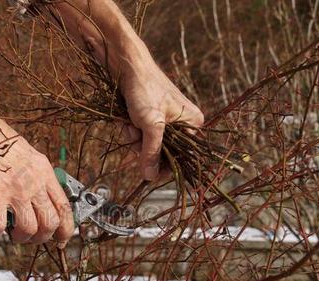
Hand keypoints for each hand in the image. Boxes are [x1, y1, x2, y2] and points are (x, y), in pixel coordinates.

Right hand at [0, 117, 74, 244]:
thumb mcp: (30, 156)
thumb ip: (39, 177)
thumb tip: (43, 199)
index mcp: (45, 173)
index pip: (65, 207)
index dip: (66, 228)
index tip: (61, 238)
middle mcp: (34, 182)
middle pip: (50, 222)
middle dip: (42, 237)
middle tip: (31, 236)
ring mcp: (15, 189)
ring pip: (29, 228)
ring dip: (21, 237)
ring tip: (12, 232)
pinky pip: (0, 225)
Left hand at [121, 60, 203, 181]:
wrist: (126, 65)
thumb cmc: (145, 89)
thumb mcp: (151, 124)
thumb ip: (152, 152)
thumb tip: (150, 177)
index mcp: (192, 123)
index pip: (182, 156)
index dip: (165, 167)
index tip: (149, 175)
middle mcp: (182, 122)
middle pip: (163, 151)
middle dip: (145, 146)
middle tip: (136, 136)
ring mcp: (164, 119)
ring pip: (147, 143)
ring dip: (135, 138)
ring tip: (130, 123)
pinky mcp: (149, 115)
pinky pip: (139, 134)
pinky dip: (130, 129)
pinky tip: (126, 119)